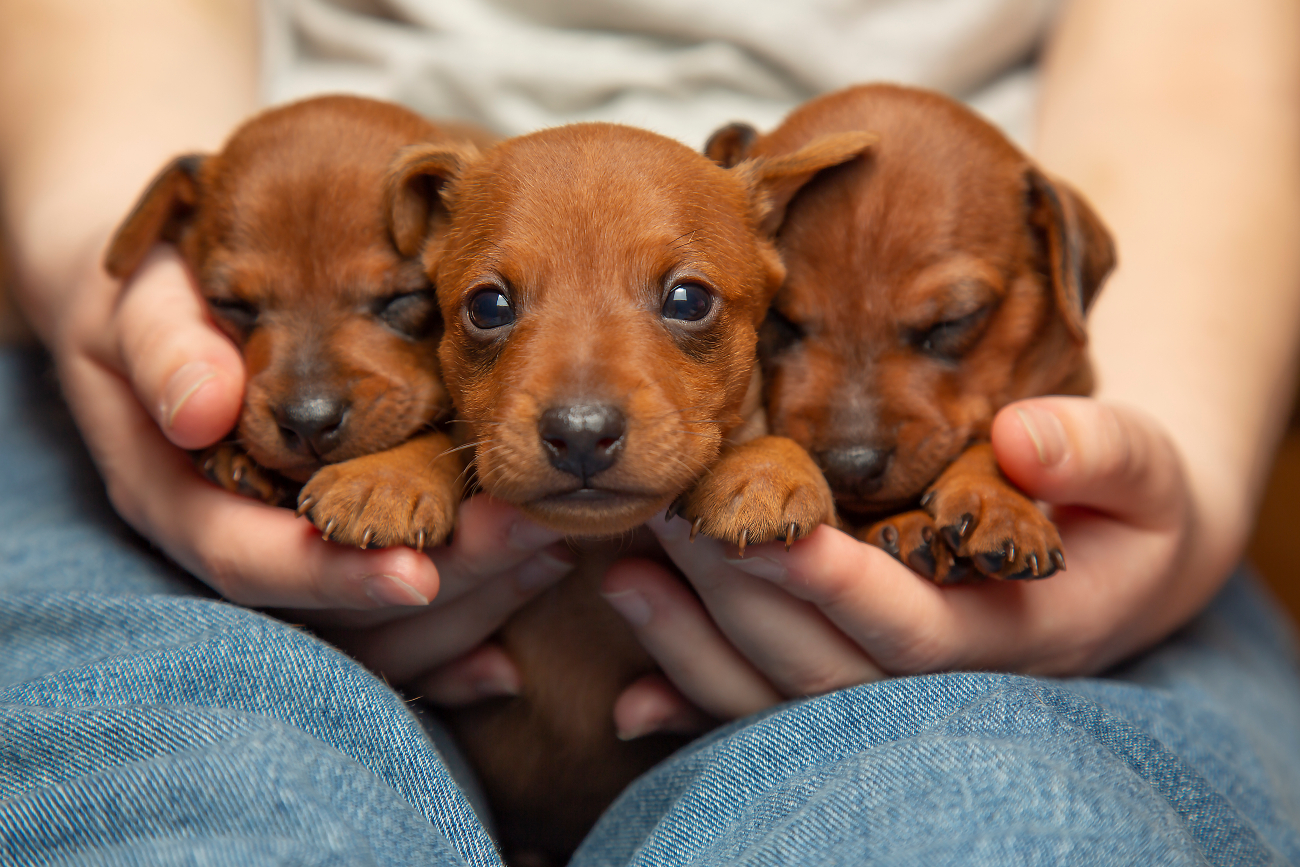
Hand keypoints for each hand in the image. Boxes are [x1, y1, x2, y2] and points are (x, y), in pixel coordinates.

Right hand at [35, 243, 572, 620]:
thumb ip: (167, 348)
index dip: (334, 574)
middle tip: (531, 537)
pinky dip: (459, 635)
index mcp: (181, 495)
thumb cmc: (159, 296)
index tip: (418, 572)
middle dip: (443, 580)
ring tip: (553, 552)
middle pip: (339, 603)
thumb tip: (203, 408)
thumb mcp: (143, 303)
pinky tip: (517, 636)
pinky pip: (399, 621)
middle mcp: (244, 539)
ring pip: (379, 623)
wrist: (170, 302)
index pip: (253, 562)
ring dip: (470, 599)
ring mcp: (294, 552)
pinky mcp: (342, 548)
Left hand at [601, 396, 1197, 730]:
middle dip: (739, 596)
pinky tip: (631, 698)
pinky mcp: (852, 677)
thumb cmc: (1128, 506)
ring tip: (624, 576)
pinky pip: (765, 710)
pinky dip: (696, 708)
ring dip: (696, 647)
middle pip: (824, 664)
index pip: (914, 629)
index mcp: (1014, 633)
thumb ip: (1102, 453)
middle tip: (668, 516)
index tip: (775, 533)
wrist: (1115, 561)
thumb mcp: (1145, 471)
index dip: (842, 588)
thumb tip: (1026, 438)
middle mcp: (941, 682)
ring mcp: (889, 690)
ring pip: (781, 695)